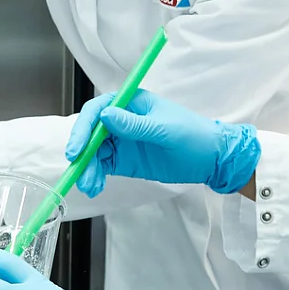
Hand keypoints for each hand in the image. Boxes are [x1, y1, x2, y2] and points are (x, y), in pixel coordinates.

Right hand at [65, 88, 260, 196]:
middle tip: (79, 170)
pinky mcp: (124, 160)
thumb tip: (106, 116)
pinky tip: (94, 186)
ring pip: (94, 152)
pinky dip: (95, 175)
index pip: (98, 110)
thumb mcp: (165, 130)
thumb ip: (135, 125)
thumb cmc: (193, 135)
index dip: (84, 127)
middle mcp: (121, 120)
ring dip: (87, 167)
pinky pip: (102, 166)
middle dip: (82, 151)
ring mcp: (121, 141)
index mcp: (131, 103)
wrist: (211, 159)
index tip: (77, 148)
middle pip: (91, 132)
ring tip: (89, 186)